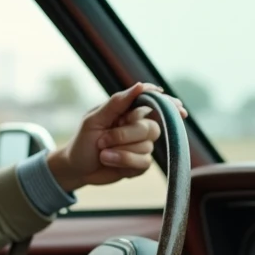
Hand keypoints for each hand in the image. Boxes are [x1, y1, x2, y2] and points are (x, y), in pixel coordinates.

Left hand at [46, 82, 187, 191]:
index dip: (168, 105)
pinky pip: (143, 163)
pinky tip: (110, 162)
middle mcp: (138, 127)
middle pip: (151, 128)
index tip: (179, 109)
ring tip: (103, 154)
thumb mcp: (94, 120)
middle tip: (102, 141)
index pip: (154, 103)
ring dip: (120, 151)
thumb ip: (116, 103)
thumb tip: (140, 85)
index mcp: (128, 111)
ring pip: (146, 147)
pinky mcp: (139, 164)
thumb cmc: (82, 141)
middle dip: (125, 136)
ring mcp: (140, 146)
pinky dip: (124, 162)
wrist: (76, 169)